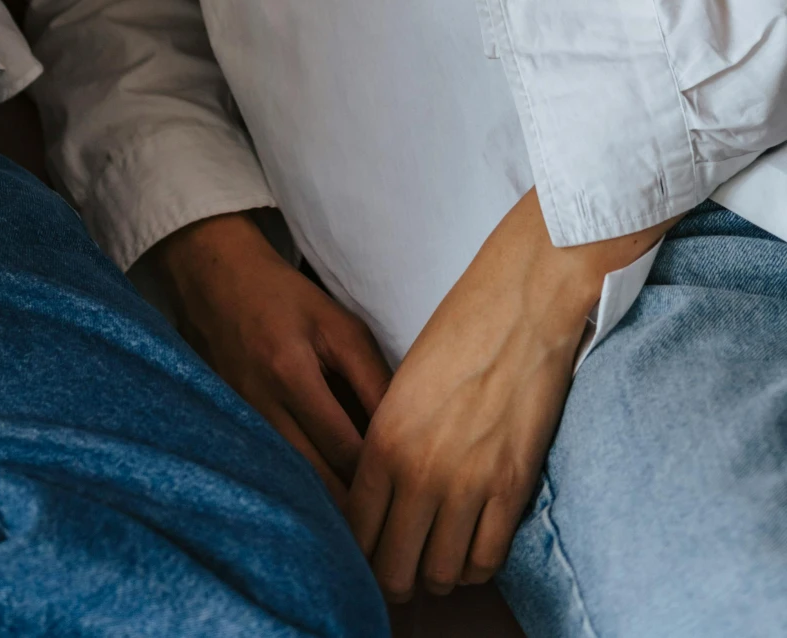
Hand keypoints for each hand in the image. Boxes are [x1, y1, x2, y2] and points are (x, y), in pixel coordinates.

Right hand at [155, 212, 391, 501]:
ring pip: (291, 483)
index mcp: (291, 373)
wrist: (215, 277)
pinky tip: (319, 496)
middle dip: (354, 505)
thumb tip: (408, 431)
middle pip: (315, 479)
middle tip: (389, 522)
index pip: (344, 449)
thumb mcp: (339, 326)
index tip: (408, 493)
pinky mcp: (230, 424)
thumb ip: (373, 379)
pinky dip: (297, 485)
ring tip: (361, 519)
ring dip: (325, 503)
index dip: (377, 476)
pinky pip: (270, 468)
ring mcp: (240, 418)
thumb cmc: (286, 297)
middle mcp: (261, 403)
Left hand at [347, 188, 670, 599]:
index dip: (358, 551)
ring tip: (435, 557)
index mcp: (384, 438)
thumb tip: (381, 495)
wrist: (523, 304)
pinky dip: (477, 565)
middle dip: (392, 574)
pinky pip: (488, 560)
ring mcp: (469, 484)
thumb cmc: (459, 331)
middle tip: (399, 566)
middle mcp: (420, 471)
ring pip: (441, 574)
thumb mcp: (402, 385)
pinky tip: (471, 548)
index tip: (366, 551)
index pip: (356, 528)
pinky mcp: (513, 489)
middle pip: (393, 566)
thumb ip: (389, 442)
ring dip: (435, 574)